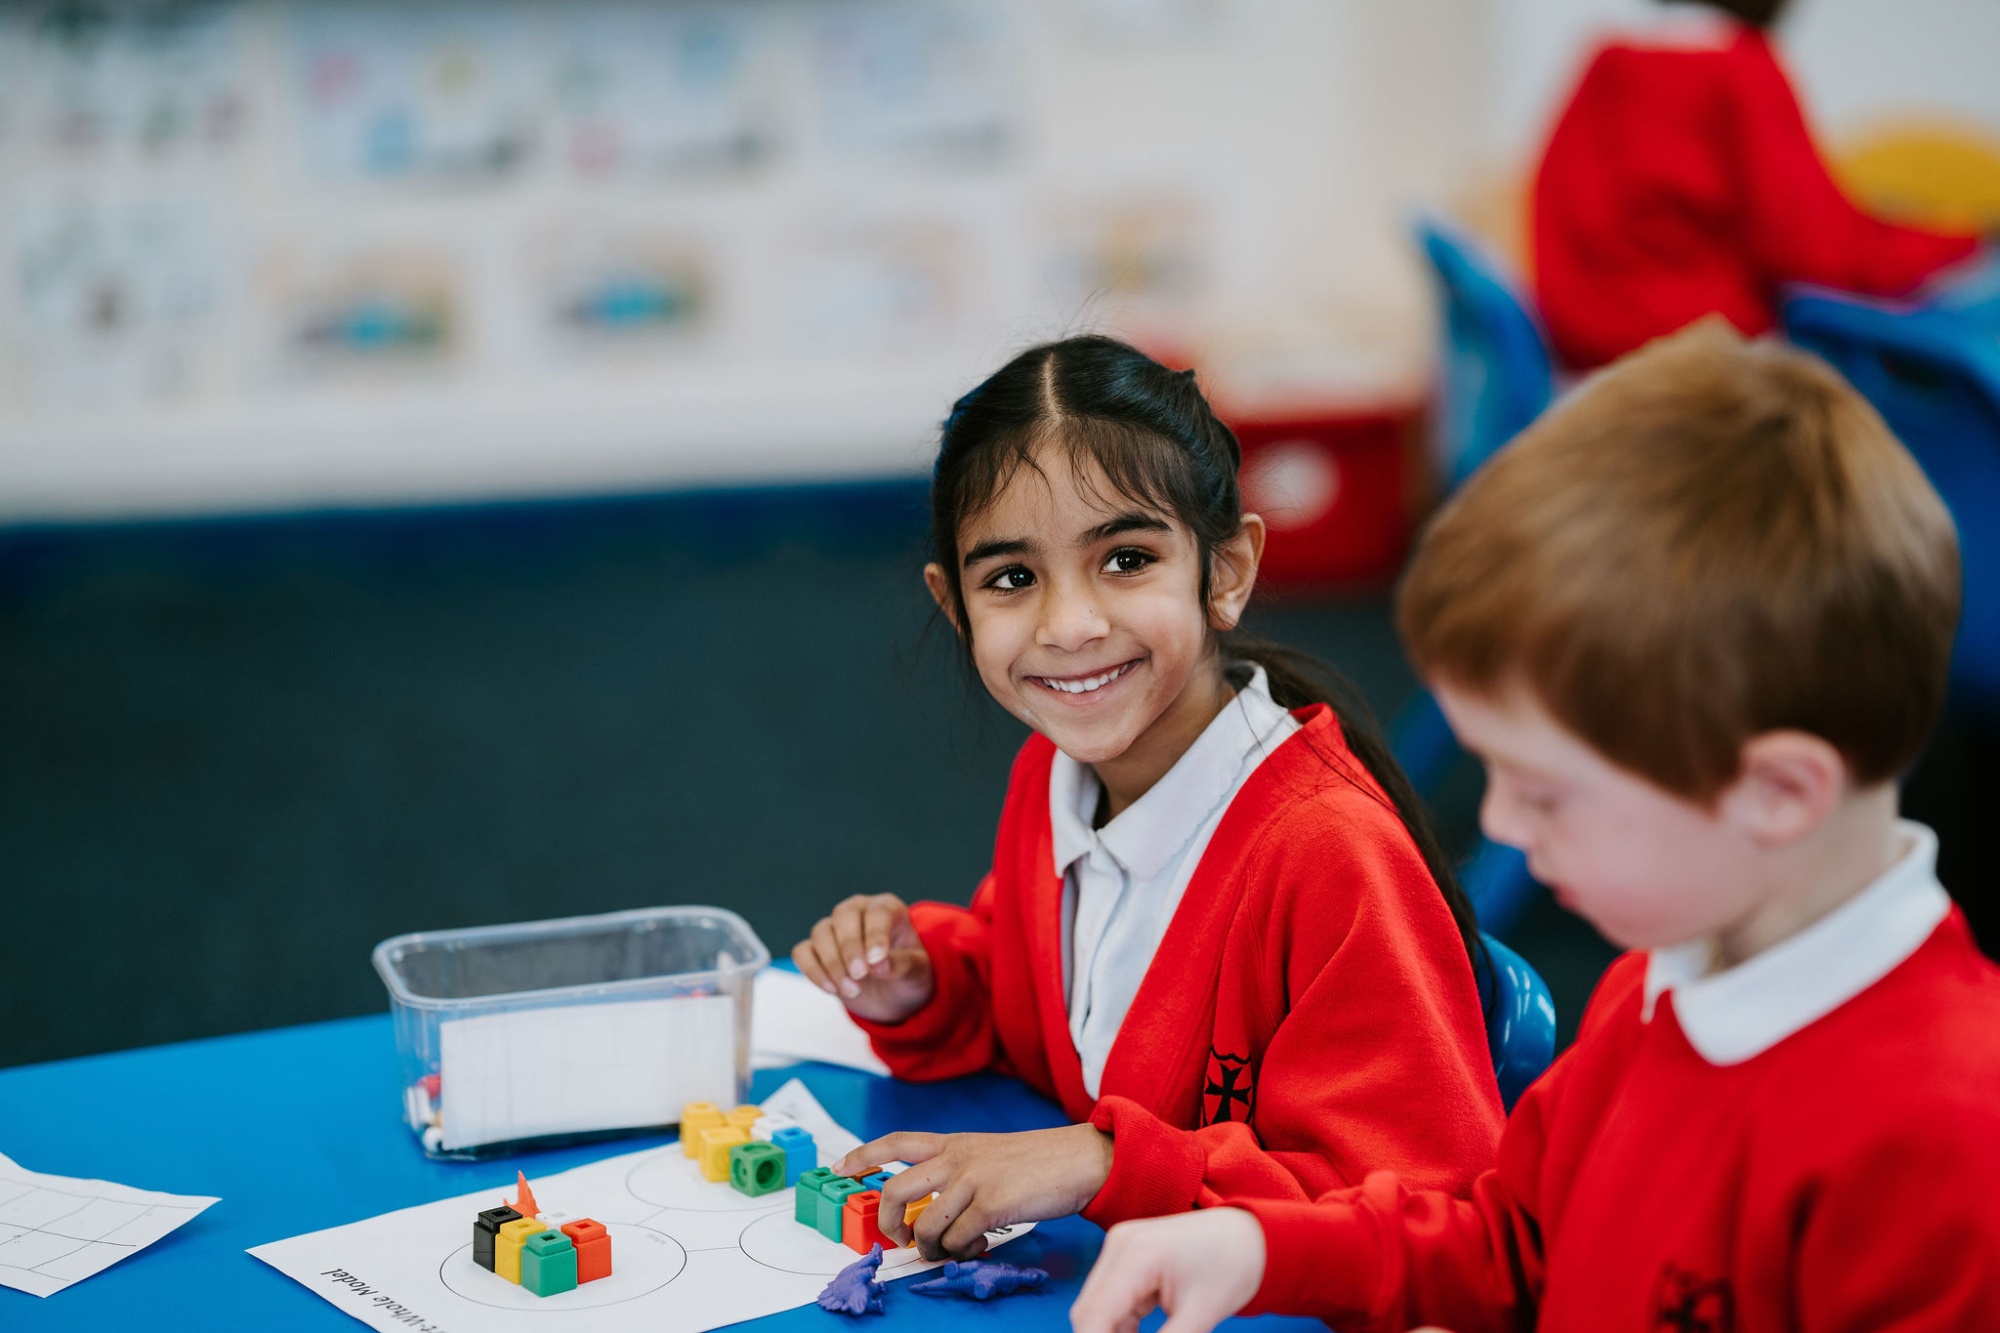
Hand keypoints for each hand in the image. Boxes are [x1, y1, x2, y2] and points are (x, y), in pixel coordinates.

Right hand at [791, 893, 933, 1023]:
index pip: (878, 912)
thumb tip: (878, 965)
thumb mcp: (917, 973)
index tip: (875, 962)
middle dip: (850, 948)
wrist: (891, 995)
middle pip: (845, 916)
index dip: (875, 935)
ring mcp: (834, 928)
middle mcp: (858, 911)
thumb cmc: (907, 975)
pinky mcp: (815, 949)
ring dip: (833, 963)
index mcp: (887, 908)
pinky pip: (803, 952)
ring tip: (853, 991)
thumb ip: (902, 965)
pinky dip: (813, 970)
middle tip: (860, 976)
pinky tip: (831, 989)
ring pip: (821, 932)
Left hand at [835, 1124, 1113, 1259]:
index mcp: (956, 1143)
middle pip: (895, 1188)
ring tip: (951, 1251)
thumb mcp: (991, 1155)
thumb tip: (934, 1217)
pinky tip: (978, 1247)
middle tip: (900, 1240)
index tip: (841, 1167)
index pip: (897, 1142)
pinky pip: (957, 1240)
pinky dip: (962, 1252)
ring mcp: (972, 1180)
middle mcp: (957, 1158)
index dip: (863, 1155)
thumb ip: (960, 1175)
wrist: (1080, 1159)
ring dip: (931, 1249)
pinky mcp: (991, 1204)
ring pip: (925, 1225)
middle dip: (887, 1222)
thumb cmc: (1041, 1162)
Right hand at [1069, 1209, 1265, 1332]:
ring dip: (1111, 1332)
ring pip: (1096, 1305)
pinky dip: (1120, 1322)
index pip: (1094, 1315)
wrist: (1248, 1234)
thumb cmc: (1232, 1266)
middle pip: (1088, 1310)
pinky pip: (1110, 1297)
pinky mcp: (1126, 1253)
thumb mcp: (1200, 1315)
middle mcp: (1119, 1244)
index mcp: (1137, 1255)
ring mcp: (1120, 1246)